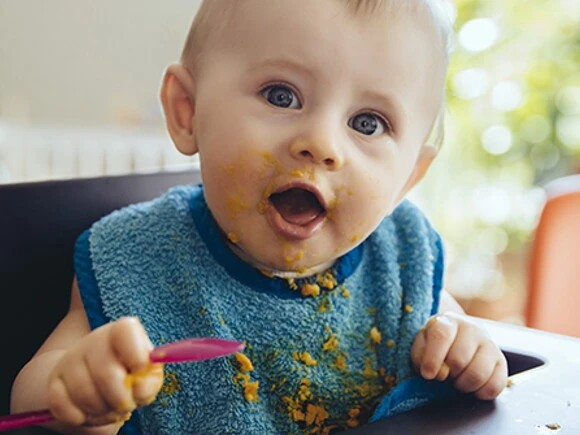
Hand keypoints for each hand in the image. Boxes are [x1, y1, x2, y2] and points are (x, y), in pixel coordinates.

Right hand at [47, 317, 163, 426]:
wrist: (96, 374)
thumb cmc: (129, 372)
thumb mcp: (148, 373)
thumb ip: (149, 380)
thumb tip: (139, 389)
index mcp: (122, 331)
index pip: (125, 331)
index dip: (137, 356)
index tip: (141, 371)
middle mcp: (93, 340)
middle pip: (106, 374)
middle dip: (121, 399)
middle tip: (127, 405)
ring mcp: (70, 359)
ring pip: (84, 394)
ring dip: (102, 412)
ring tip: (111, 409)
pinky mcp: (54, 380)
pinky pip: (62, 406)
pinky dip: (80, 417)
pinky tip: (90, 412)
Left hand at [411, 312, 507, 399]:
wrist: (457, 339)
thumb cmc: (435, 345)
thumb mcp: (421, 346)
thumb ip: (421, 357)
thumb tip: (438, 373)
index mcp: (448, 321)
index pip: (441, 335)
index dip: (433, 359)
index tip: (427, 374)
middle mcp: (472, 328)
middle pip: (459, 359)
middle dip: (448, 374)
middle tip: (445, 375)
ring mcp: (489, 344)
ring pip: (478, 374)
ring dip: (463, 385)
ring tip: (457, 380)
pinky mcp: (501, 361)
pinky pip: (495, 385)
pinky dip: (480, 392)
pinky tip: (471, 386)